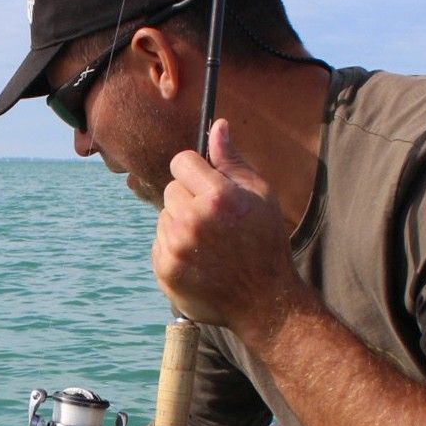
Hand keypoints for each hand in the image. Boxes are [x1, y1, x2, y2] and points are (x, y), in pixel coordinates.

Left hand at [152, 118, 304, 338]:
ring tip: (209, 243)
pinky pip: (159, 243)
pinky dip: (174, 249)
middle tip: (214, 220)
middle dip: (189, 199)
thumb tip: (217, 126)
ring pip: (164, 217)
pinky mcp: (165, 269)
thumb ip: (232, 161)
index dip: (195, 171)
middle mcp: (193, 220)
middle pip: (171, 189)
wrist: (263, 299)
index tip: (206, 184)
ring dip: (181, 224)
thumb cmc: (266, 242)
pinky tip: (200, 260)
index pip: (181, 161)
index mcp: (218, 197)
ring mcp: (176, 247)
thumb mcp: (260, 196)